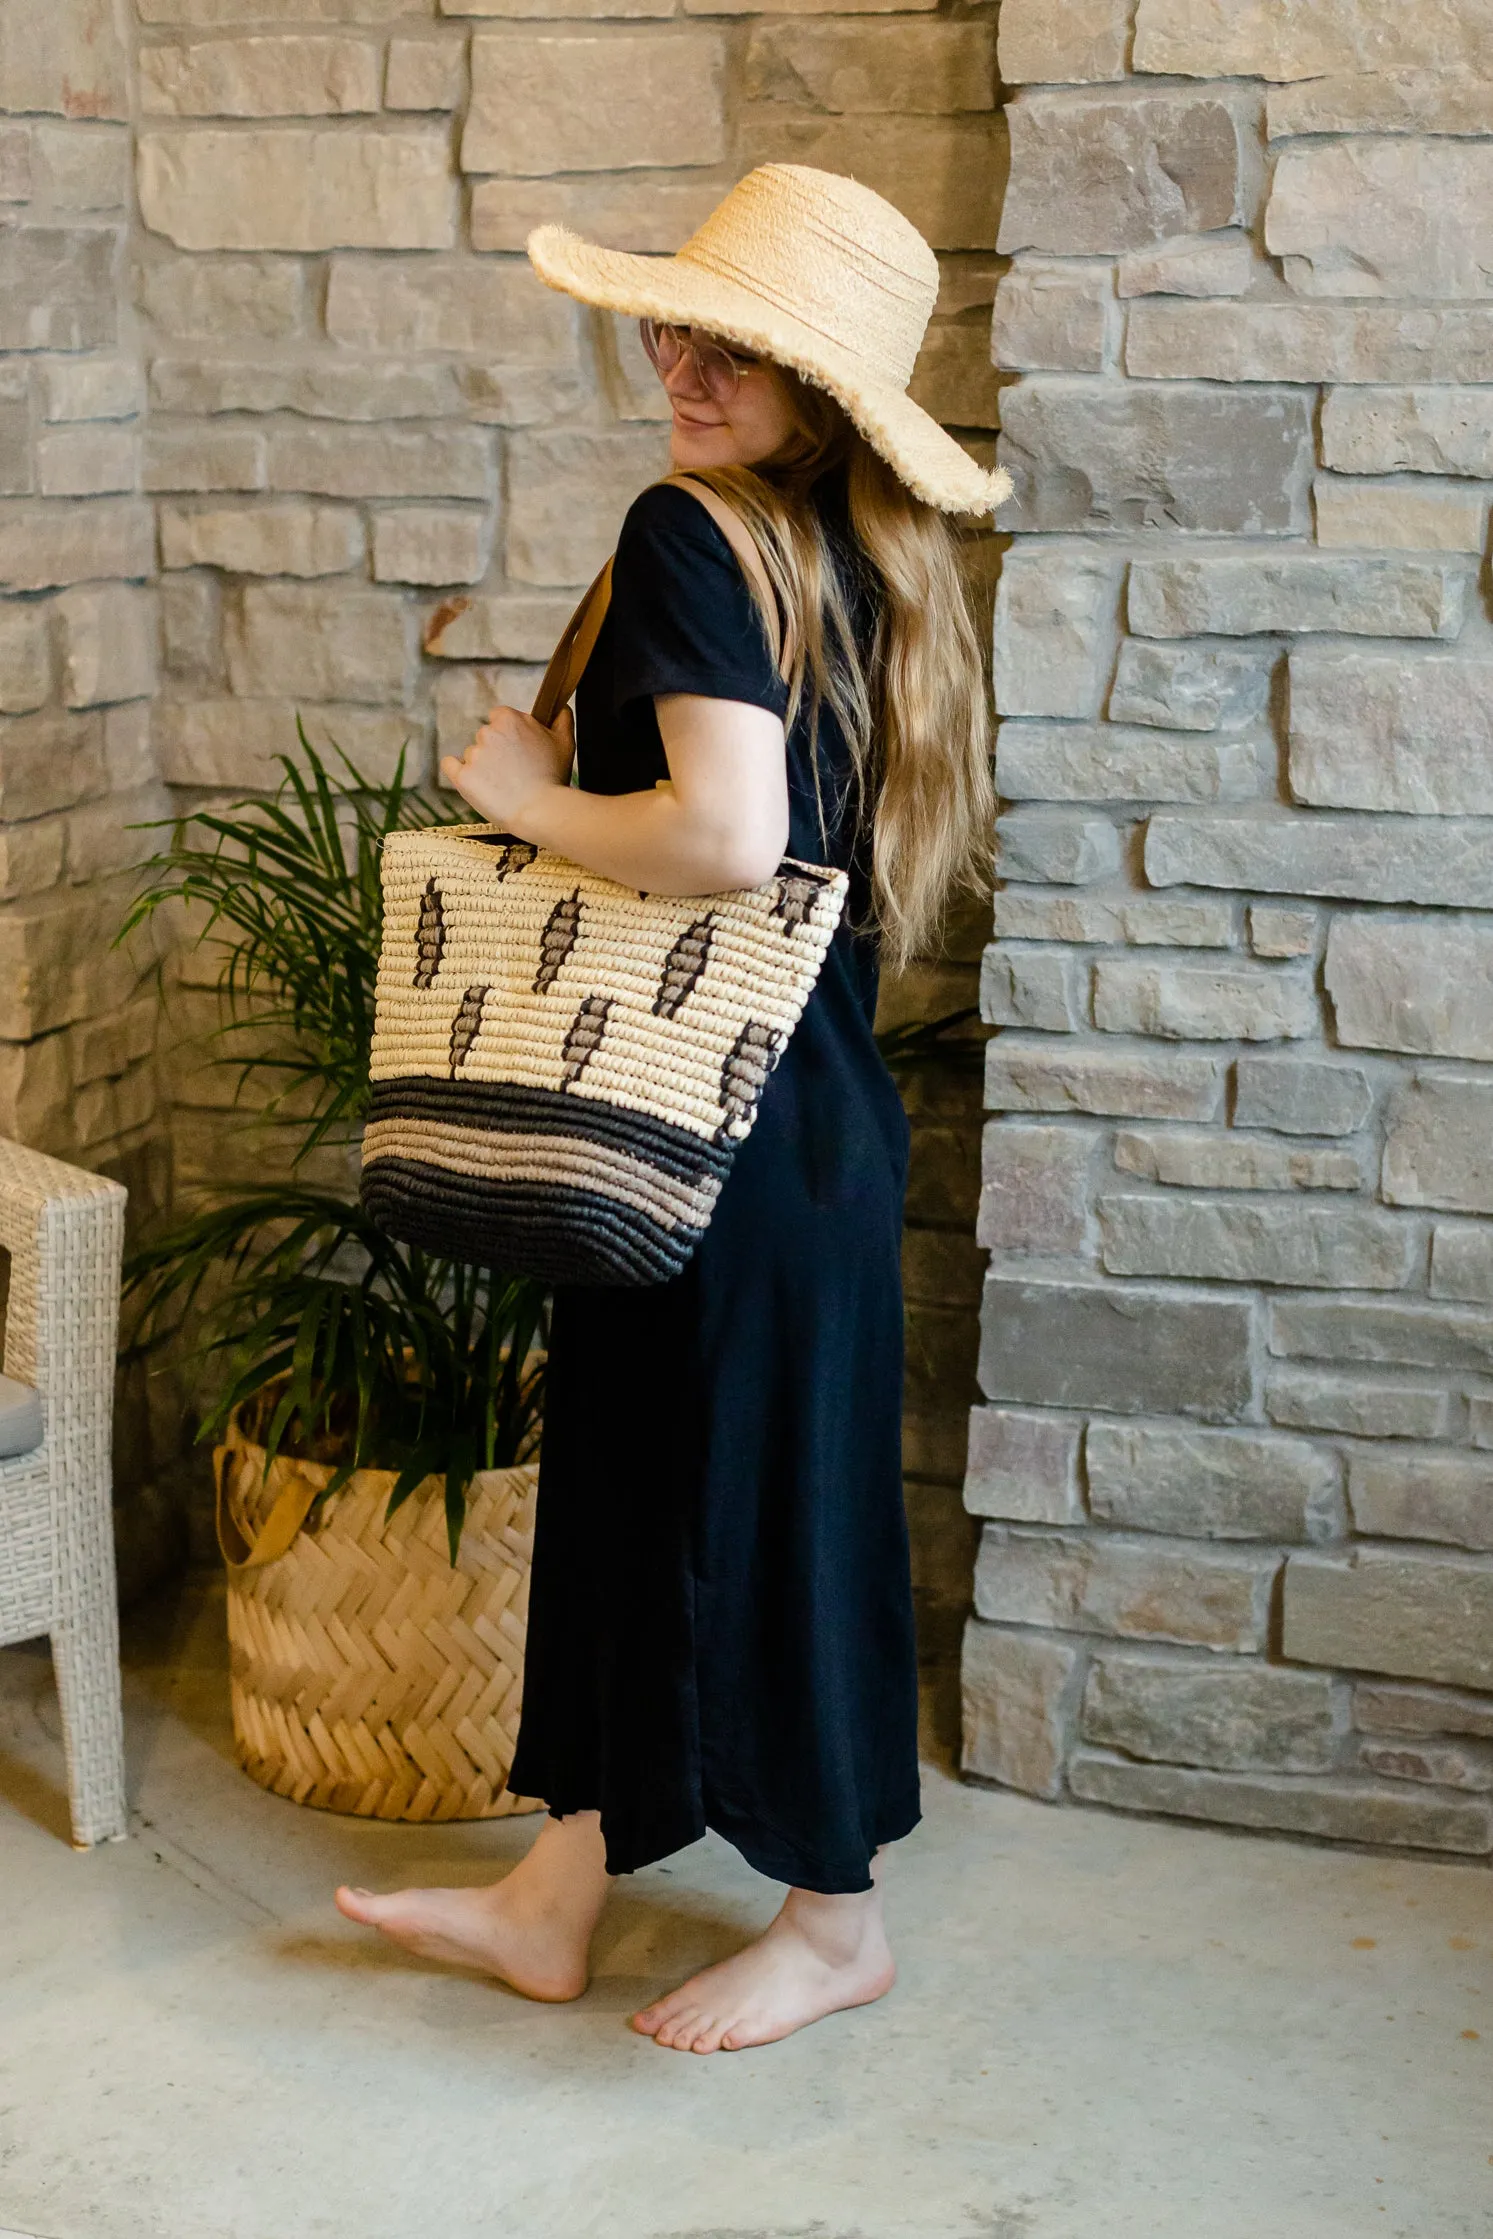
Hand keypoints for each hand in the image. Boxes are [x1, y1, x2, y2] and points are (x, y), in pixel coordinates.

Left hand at [441, 704, 574, 830]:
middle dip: (497, 751)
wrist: (541, 811)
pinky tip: (471, 780)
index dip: (509, 734)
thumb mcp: (565, 742)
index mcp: (509, 718)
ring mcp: (473, 754)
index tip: (518, 751)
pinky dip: (457, 770)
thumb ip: (562, 719)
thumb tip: (560, 707)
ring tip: (504, 787)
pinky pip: (450, 765)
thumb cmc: (554, 777)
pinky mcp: (462, 776)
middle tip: (514, 772)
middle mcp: (487, 732)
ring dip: (484, 767)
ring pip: (473, 754)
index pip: (499, 717)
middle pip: (486, 736)